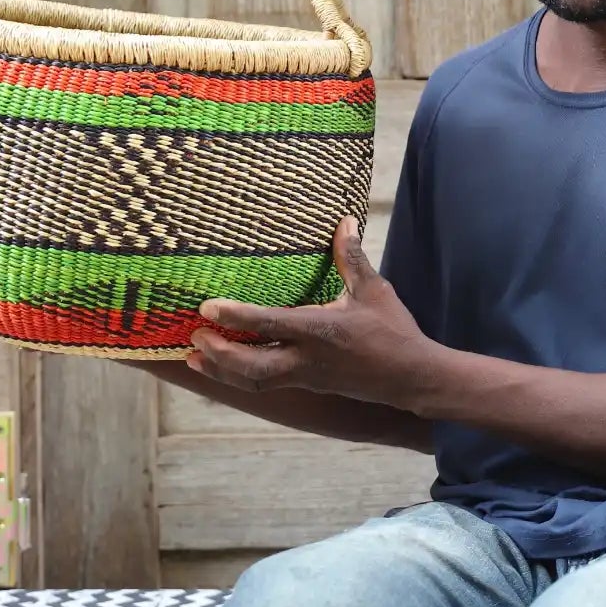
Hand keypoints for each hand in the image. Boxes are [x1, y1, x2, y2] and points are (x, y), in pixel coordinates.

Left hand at [187, 221, 440, 407]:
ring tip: (194, 357)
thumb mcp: (373, 290)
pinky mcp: (307, 386)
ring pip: (254, 383)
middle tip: (194, 334)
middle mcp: (307, 359)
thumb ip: (351, 258)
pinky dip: (239, 377)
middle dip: (219, 354)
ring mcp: (305, 377)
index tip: (207, 308)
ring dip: (221, 371)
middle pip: (252, 367)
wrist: (411, 378)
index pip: (269, 324)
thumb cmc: (393, 330)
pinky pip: (265, 386)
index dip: (235, 317)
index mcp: (320, 331)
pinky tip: (222, 366)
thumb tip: (345, 220)